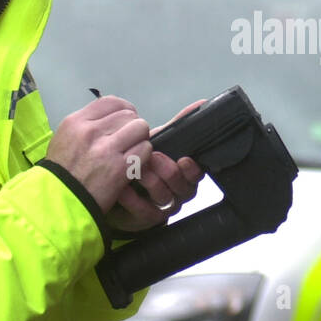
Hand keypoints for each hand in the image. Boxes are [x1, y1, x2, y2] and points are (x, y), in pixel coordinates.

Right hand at [44, 95, 150, 213]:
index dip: (124, 110)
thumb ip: (88, 125)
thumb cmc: (63, 173)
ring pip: (140, 128)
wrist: (60, 203)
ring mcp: (107, 148)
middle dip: (132, 127)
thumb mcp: (65, 139)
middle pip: (129, 115)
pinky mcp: (121, 167)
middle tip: (128, 142)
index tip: (125, 122)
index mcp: (76, 122)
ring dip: (140, 140)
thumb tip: (114, 117)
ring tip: (132, 152)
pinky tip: (134, 165)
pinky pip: (145, 149)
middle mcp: (91, 131)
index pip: (111, 102)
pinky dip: (144, 157)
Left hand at [105, 100, 205, 234]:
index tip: (183, 159)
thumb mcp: (159, 141)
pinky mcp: (145, 217)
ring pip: (166, 199)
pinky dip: (133, 200)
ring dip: (151, 182)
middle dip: (169, 172)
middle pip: (184, 188)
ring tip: (136, 169)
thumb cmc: (142, 160)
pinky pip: (145, 212)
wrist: (119, 188)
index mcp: (185, 174)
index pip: (197, 174)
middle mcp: (178, 191)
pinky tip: (123, 189)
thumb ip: (178, 126)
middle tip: (154, 158)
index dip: (192, 169)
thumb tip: (201, 103)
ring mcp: (163, 206)